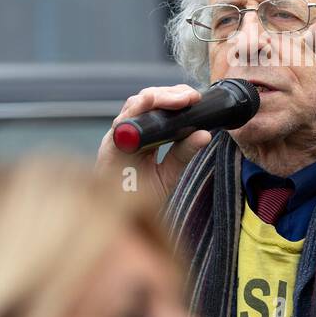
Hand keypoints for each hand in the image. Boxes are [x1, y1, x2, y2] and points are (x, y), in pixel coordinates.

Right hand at [96, 85, 212, 206]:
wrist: (119, 223)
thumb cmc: (138, 196)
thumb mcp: (168, 174)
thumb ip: (184, 153)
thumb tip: (206, 134)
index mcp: (144, 135)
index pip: (160, 106)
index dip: (176, 97)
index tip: (196, 97)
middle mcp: (130, 132)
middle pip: (147, 100)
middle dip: (170, 94)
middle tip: (191, 97)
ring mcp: (119, 137)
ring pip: (134, 105)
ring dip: (157, 98)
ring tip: (179, 99)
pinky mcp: (109, 146)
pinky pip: (121, 124)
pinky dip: (135, 111)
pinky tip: (148, 103)